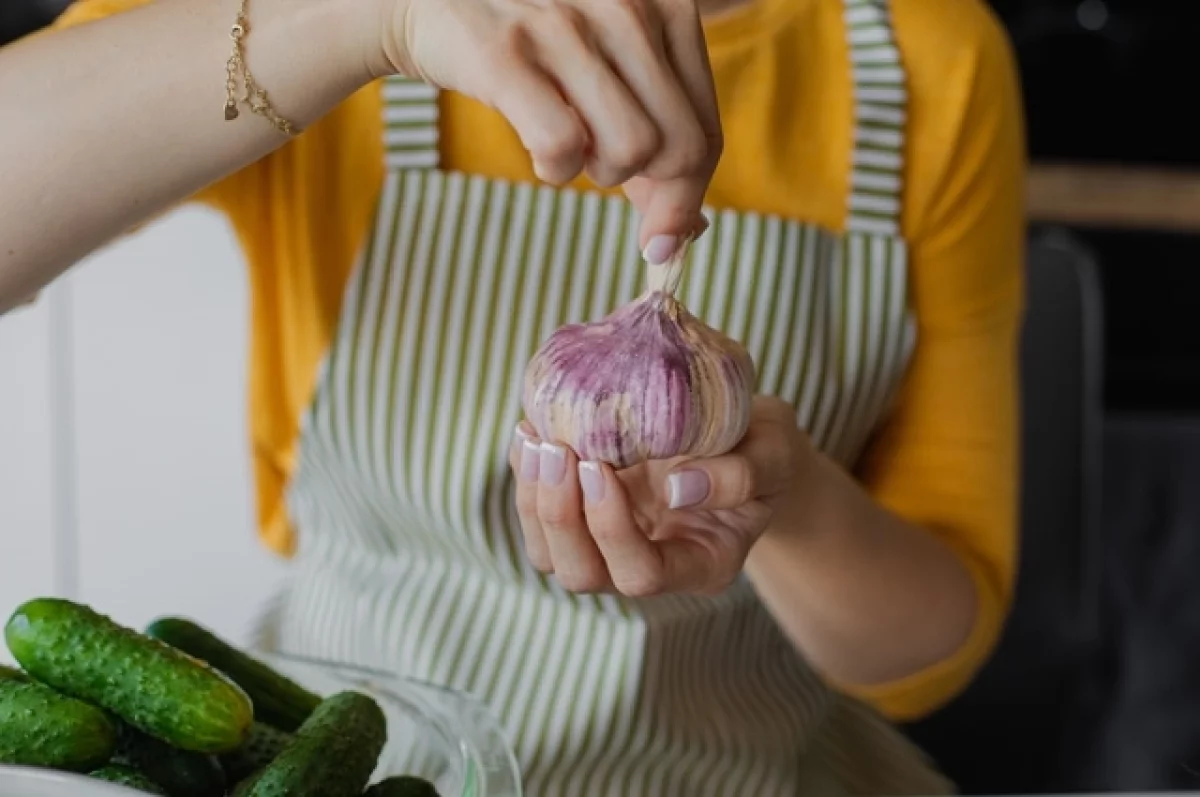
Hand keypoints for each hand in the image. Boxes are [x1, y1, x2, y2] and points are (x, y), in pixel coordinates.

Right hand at [381, 0, 721, 256]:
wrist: (429, 0)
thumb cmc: (535, 45)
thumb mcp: (612, 71)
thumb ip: (658, 136)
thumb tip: (686, 232)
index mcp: (669, 5)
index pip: (705, 133)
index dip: (687, 196)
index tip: (661, 232)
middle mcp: (628, 5)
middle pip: (680, 153)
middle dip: (645, 189)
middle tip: (603, 173)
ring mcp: (566, 26)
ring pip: (632, 151)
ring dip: (596, 171)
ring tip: (567, 141)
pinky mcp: (506, 54)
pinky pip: (562, 147)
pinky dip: (553, 168)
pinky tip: (536, 145)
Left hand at [509, 396, 808, 595]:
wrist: (743, 436)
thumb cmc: (764, 446)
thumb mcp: (776, 453)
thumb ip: (744, 475)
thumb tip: (679, 490)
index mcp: (700, 564)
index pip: (643, 574)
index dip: (612, 528)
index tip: (600, 465)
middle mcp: (648, 566)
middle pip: (583, 574)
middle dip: (560, 515)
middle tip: (559, 447)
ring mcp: (610, 546)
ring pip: (548, 554)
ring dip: (533, 498)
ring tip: (537, 436)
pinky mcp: (584, 515)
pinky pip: (538, 513)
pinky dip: (525, 473)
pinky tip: (530, 428)